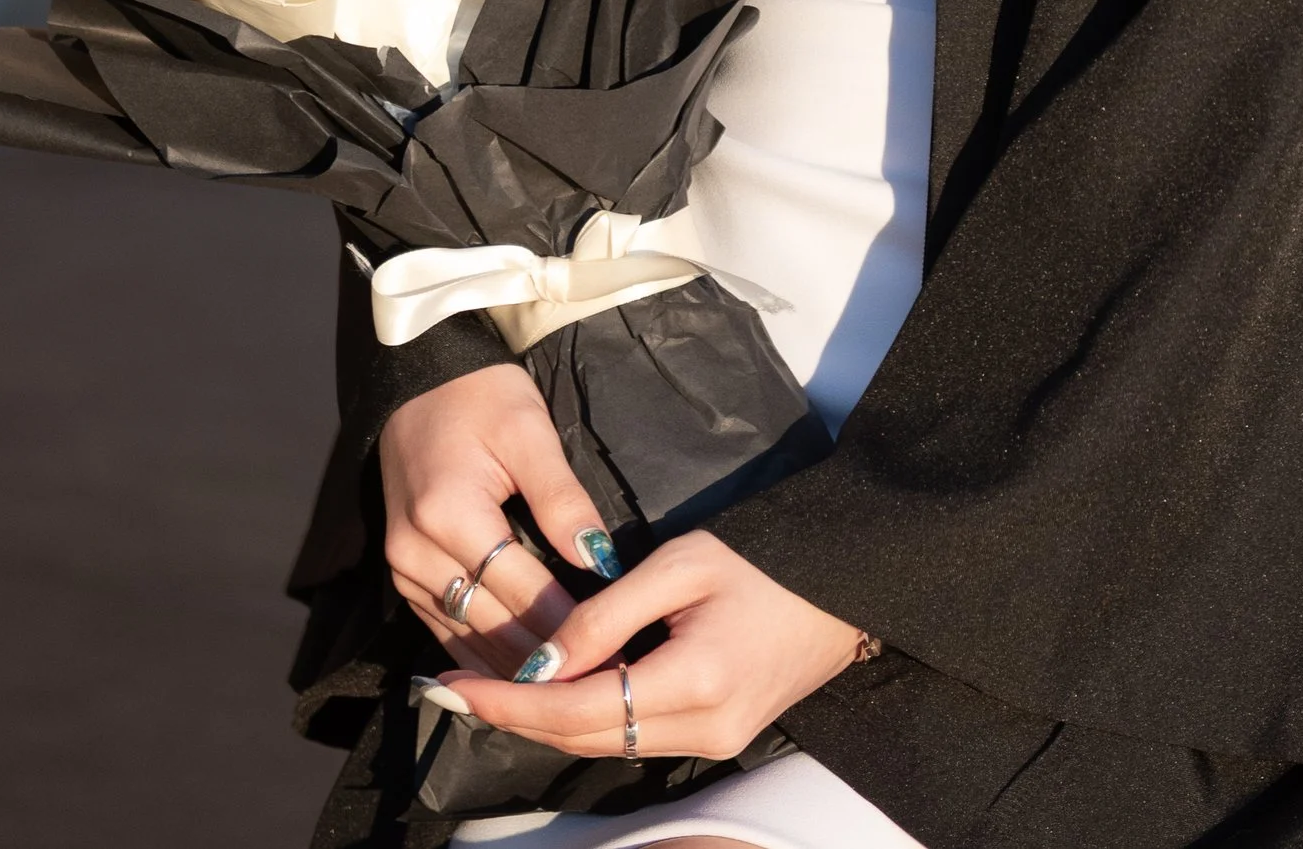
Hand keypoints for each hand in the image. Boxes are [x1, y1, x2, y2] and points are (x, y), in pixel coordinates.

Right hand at [379, 361, 620, 673]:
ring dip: (517, 669)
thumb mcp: (529, 430)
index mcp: (448, 514)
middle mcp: (415, 552)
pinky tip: (520, 678)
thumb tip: (600, 560)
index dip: (568, 625)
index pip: (519, 589)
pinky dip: (482, 657)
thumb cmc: (481, 395)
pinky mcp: (402, 575)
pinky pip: (444, 629)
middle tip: (603, 681)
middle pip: (490, 624)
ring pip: (465, 639)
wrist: (418, 380)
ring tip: (573, 689)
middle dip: (548, 658)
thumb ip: (562, 498)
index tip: (614, 652)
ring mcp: (402, 569)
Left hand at [428, 526, 865, 760]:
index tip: (455, 688)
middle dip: (516, 715)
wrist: (847, 587)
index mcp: (694, 682)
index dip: (509, 703)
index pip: (575, 710)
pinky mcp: (720, 738)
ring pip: (608, 743)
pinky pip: (637, 736)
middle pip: (585, 737)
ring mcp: (714, 742)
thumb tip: (540, 663)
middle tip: (457, 689)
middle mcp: (703, 730)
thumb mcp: (682, 563)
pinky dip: (592, 716)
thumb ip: (606, 613)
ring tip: (492, 688)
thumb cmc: (769, 558)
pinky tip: (560, 688)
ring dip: (550, 719)